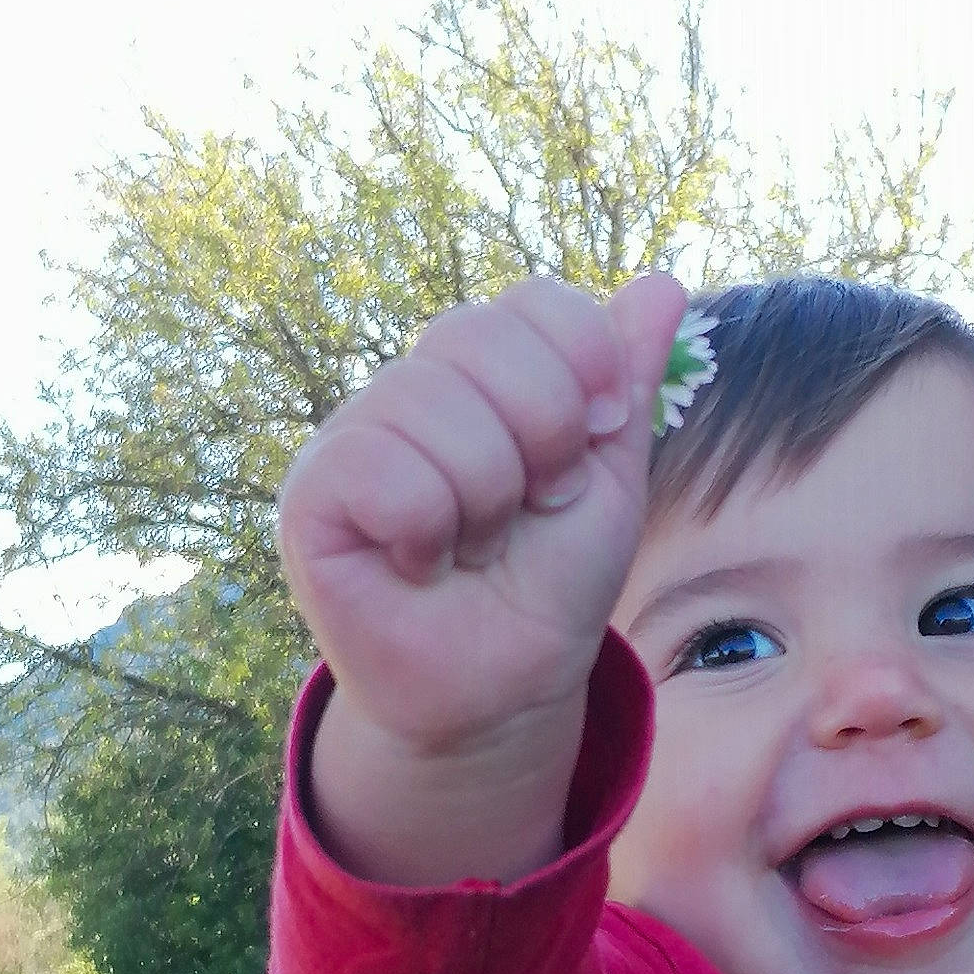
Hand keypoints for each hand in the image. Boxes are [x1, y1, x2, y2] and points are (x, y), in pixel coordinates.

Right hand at [279, 271, 685, 759]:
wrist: (505, 691)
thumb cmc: (548, 588)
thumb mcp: (610, 482)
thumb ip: (627, 384)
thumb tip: (663, 282)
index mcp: (483, 375)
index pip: (535, 302)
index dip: (585, 368)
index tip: (592, 453)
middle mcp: (412, 389)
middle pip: (481, 336)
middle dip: (540, 439)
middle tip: (529, 512)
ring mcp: (353, 437)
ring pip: (431, 404)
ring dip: (485, 501)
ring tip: (472, 550)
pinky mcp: (310, 497)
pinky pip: (380, 468)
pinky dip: (426, 529)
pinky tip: (421, 566)